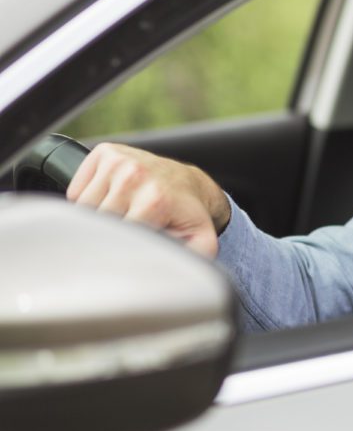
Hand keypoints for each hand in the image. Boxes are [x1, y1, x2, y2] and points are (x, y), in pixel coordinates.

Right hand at [66, 143, 228, 258]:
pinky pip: (76, 190)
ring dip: (97, 215)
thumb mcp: (198, 243)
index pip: (113, 237)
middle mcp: (135, 175)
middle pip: (94, 222)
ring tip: (125, 212)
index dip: (120, 247)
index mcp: (154, 200)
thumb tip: (164, 278)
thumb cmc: (188, 217)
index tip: (133, 245)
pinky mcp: (105, 152)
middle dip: (109, 232)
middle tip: (133, 226)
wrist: (190, 185)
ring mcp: (118, 161)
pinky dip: (87, 199)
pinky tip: (113, 197)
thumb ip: (185, 260)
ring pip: (82, 208)